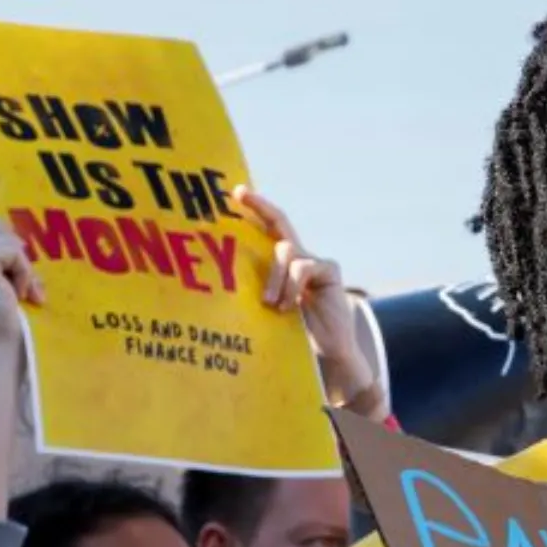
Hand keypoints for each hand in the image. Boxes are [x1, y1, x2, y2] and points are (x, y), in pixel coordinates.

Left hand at [235, 185, 378, 412]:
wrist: (327, 352)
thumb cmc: (292, 334)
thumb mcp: (267, 307)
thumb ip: (255, 289)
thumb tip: (217, 278)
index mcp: (281, 264)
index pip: (265, 230)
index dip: (252, 210)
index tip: (233, 193)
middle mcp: (298, 257)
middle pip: (278, 222)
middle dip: (259, 206)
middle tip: (241, 194)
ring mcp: (315, 262)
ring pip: (286, 251)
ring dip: (274, 276)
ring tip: (270, 303)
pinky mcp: (329, 270)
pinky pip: (303, 268)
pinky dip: (292, 286)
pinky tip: (290, 306)